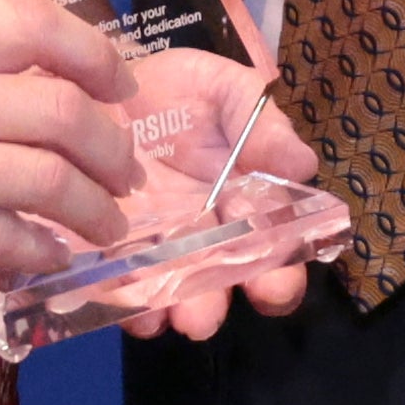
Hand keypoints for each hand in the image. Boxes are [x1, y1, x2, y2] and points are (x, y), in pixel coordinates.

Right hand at [0, 0, 145, 304]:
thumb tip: (27, 84)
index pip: (29, 24)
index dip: (94, 52)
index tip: (121, 84)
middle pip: (58, 111)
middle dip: (113, 149)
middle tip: (126, 172)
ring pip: (45, 181)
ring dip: (93, 209)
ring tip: (105, 222)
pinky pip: (6, 238)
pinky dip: (43, 249)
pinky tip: (49, 254)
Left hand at [122, 94, 323, 340]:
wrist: (100, 86)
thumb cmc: (175, 93)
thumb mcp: (224, 90)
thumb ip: (262, 124)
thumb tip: (304, 164)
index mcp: (245, 208)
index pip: (274, 254)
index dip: (280, 275)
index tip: (274, 284)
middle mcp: (203, 241)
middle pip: (218, 287)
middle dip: (213, 306)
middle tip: (202, 318)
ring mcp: (153, 249)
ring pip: (167, 295)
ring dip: (165, 309)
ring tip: (162, 314)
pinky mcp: (104, 250)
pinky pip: (113, 286)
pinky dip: (116, 297)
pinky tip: (117, 295)